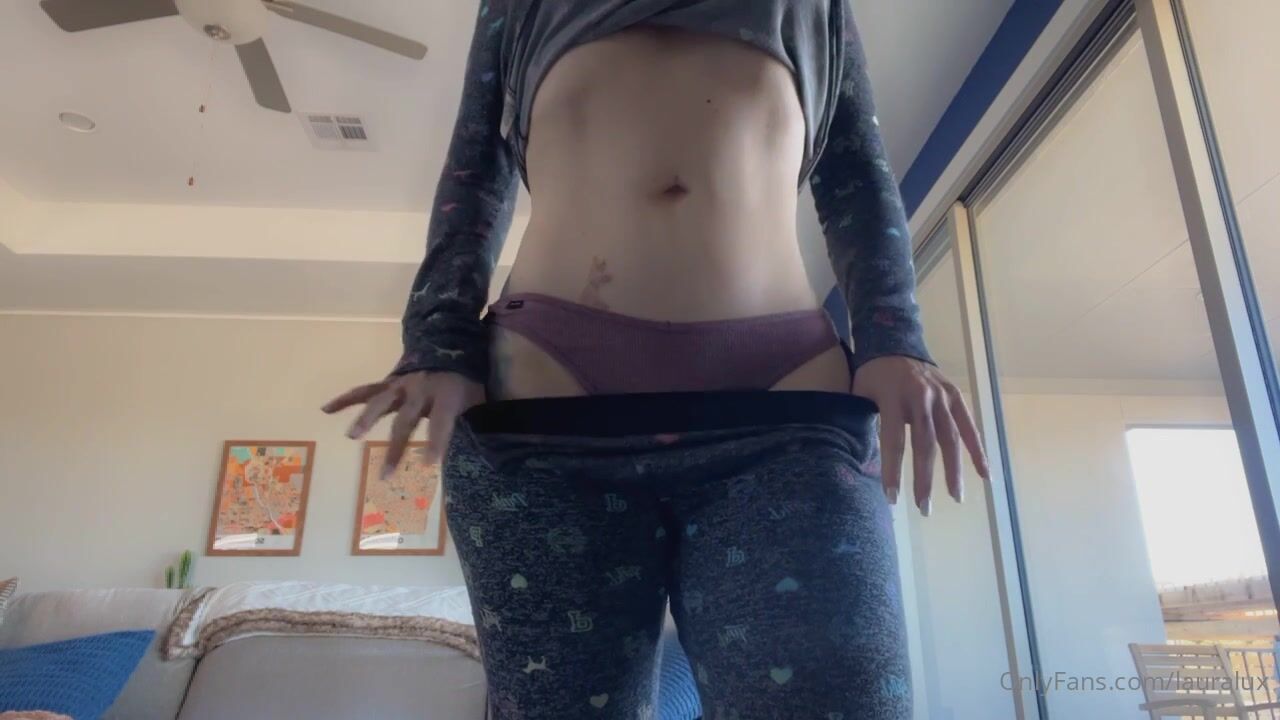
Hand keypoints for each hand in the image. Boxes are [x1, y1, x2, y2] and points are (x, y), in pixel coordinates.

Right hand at [322, 371, 484, 474]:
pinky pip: (365, 391)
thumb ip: (474, 422)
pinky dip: (345, 399)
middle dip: (397, 448)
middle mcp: (421, 391)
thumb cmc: (466, 381)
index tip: (430, 464)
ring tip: (352, 436)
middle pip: (407, 421)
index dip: (437, 442)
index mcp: (448, 396)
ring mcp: (402, 385)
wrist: (450, 345)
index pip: (443, 423)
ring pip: (381, 403)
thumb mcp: (477, 400)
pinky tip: (326, 409)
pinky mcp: (389, 383)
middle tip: (386, 474)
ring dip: (366, 419)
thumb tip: (484, 454)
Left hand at [851, 356, 988, 515]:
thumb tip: (863, 460)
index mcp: (893, 398)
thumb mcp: (860, 393)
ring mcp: (941, 396)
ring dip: (954, 470)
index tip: (892, 498)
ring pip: (950, 438)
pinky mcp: (954, 395)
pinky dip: (977, 449)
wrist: (895, 341)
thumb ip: (865, 421)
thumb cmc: (873, 374)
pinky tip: (985, 473)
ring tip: (955, 497)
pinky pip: (968, 426)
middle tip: (925, 508)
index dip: (893, 471)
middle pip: (925, 444)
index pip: (893, 441)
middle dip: (925, 479)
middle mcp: (920, 398)